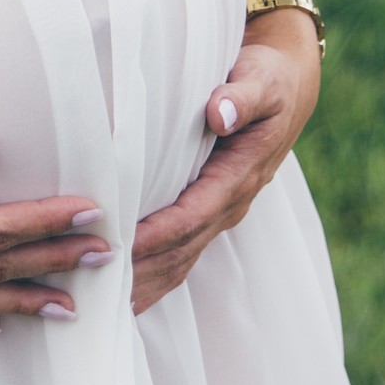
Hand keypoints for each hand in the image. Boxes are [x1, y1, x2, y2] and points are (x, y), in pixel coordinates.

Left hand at [130, 8, 322, 314]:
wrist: (287, 89)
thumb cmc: (268, 80)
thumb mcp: (261, 80)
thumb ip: (241, 96)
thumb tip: (220, 113)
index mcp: (240, 175)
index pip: (192, 214)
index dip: (157, 233)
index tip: (120, 246)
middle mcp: (231, 203)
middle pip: (182, 249)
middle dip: (142, 271)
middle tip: (97, 286)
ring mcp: (221, 211)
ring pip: (181, 259)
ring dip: (146, 283)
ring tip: (103, 304)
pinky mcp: (210, 210)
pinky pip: (182, 251)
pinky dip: (154, 275)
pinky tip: (126, 293)